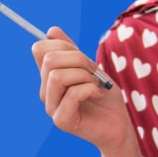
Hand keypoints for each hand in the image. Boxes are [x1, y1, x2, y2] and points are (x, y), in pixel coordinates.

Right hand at [32, 26, 132, 152]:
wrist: (119, 126)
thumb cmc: (105, 97)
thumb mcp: (91, 67)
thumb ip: (72, 51)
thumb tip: (52, 30)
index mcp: (49, 77)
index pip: (39, 49)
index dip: (62, 44)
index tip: (83, 56)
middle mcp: (46, 92)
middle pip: (49, 60)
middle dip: (78, 59)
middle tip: (94, 72)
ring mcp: (51, 107)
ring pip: (57, 76)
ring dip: (84, 75)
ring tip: (96, 84)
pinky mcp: (62, 120)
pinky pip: (72, 93)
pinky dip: (90, 89)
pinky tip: (98, 95)